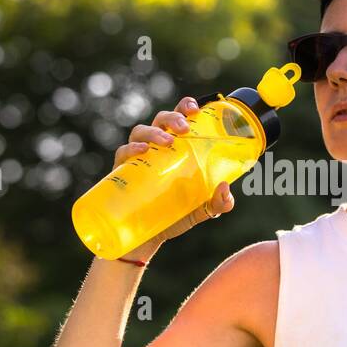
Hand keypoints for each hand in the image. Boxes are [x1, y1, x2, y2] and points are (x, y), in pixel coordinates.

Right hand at [112, 96, 236, 260]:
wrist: (147, 240)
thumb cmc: (175, 217)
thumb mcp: (201, 209)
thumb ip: (218, 202)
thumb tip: (226, 189)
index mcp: (176, 149)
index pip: (179, 118)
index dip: (185, 107)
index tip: (195, 108)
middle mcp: (156, 149)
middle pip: (161, 120)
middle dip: (172, 117)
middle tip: (184, 128)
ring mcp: (137, 159)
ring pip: (140, 131)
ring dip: (154, 132)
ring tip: (167, 141)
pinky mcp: (121, 173)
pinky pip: (122, 153)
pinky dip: (132, 149)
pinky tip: (142, 152)